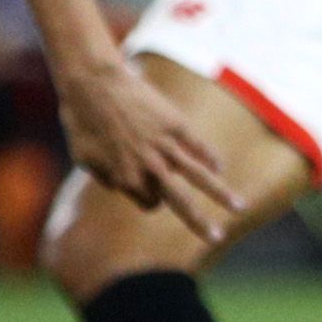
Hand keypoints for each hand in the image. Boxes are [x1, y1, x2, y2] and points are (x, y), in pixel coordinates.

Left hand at [55, 57, 244, 243]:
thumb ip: (104, 177)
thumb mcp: (84, 158)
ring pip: (199, 176)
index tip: (150, 187)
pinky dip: (211, 158)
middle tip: (216, 238)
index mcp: (126, 179)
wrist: (92, 83)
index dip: (151, 197)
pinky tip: (220, 167)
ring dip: (221, 194)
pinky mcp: (176, 124)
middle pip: (180, 203)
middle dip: (200, 224)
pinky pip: (199, 146)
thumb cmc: (81, 121)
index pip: (151, 203)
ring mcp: (165, 145)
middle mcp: (149, 167)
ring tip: (240, 208)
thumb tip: (118, 185)